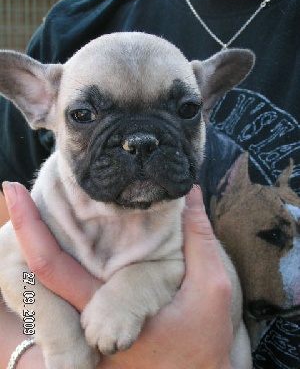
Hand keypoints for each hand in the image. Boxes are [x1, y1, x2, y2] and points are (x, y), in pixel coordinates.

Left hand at [3, 182, 232, 368]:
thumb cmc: (204, 340)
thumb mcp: (211, 287)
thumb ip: (198, 237)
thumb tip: (189, 193)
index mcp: (106, 313)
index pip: (52, 267)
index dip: (29, 227)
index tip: (13, 191)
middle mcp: (84, 324)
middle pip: (36, 273)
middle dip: (23, 228)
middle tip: (14, 191)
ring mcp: (84, 331)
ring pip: (44, 286)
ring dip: (34, 245)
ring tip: (29, 207)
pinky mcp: (90, 330)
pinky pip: (61, 292)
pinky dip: (51, 261)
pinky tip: (53, 237)